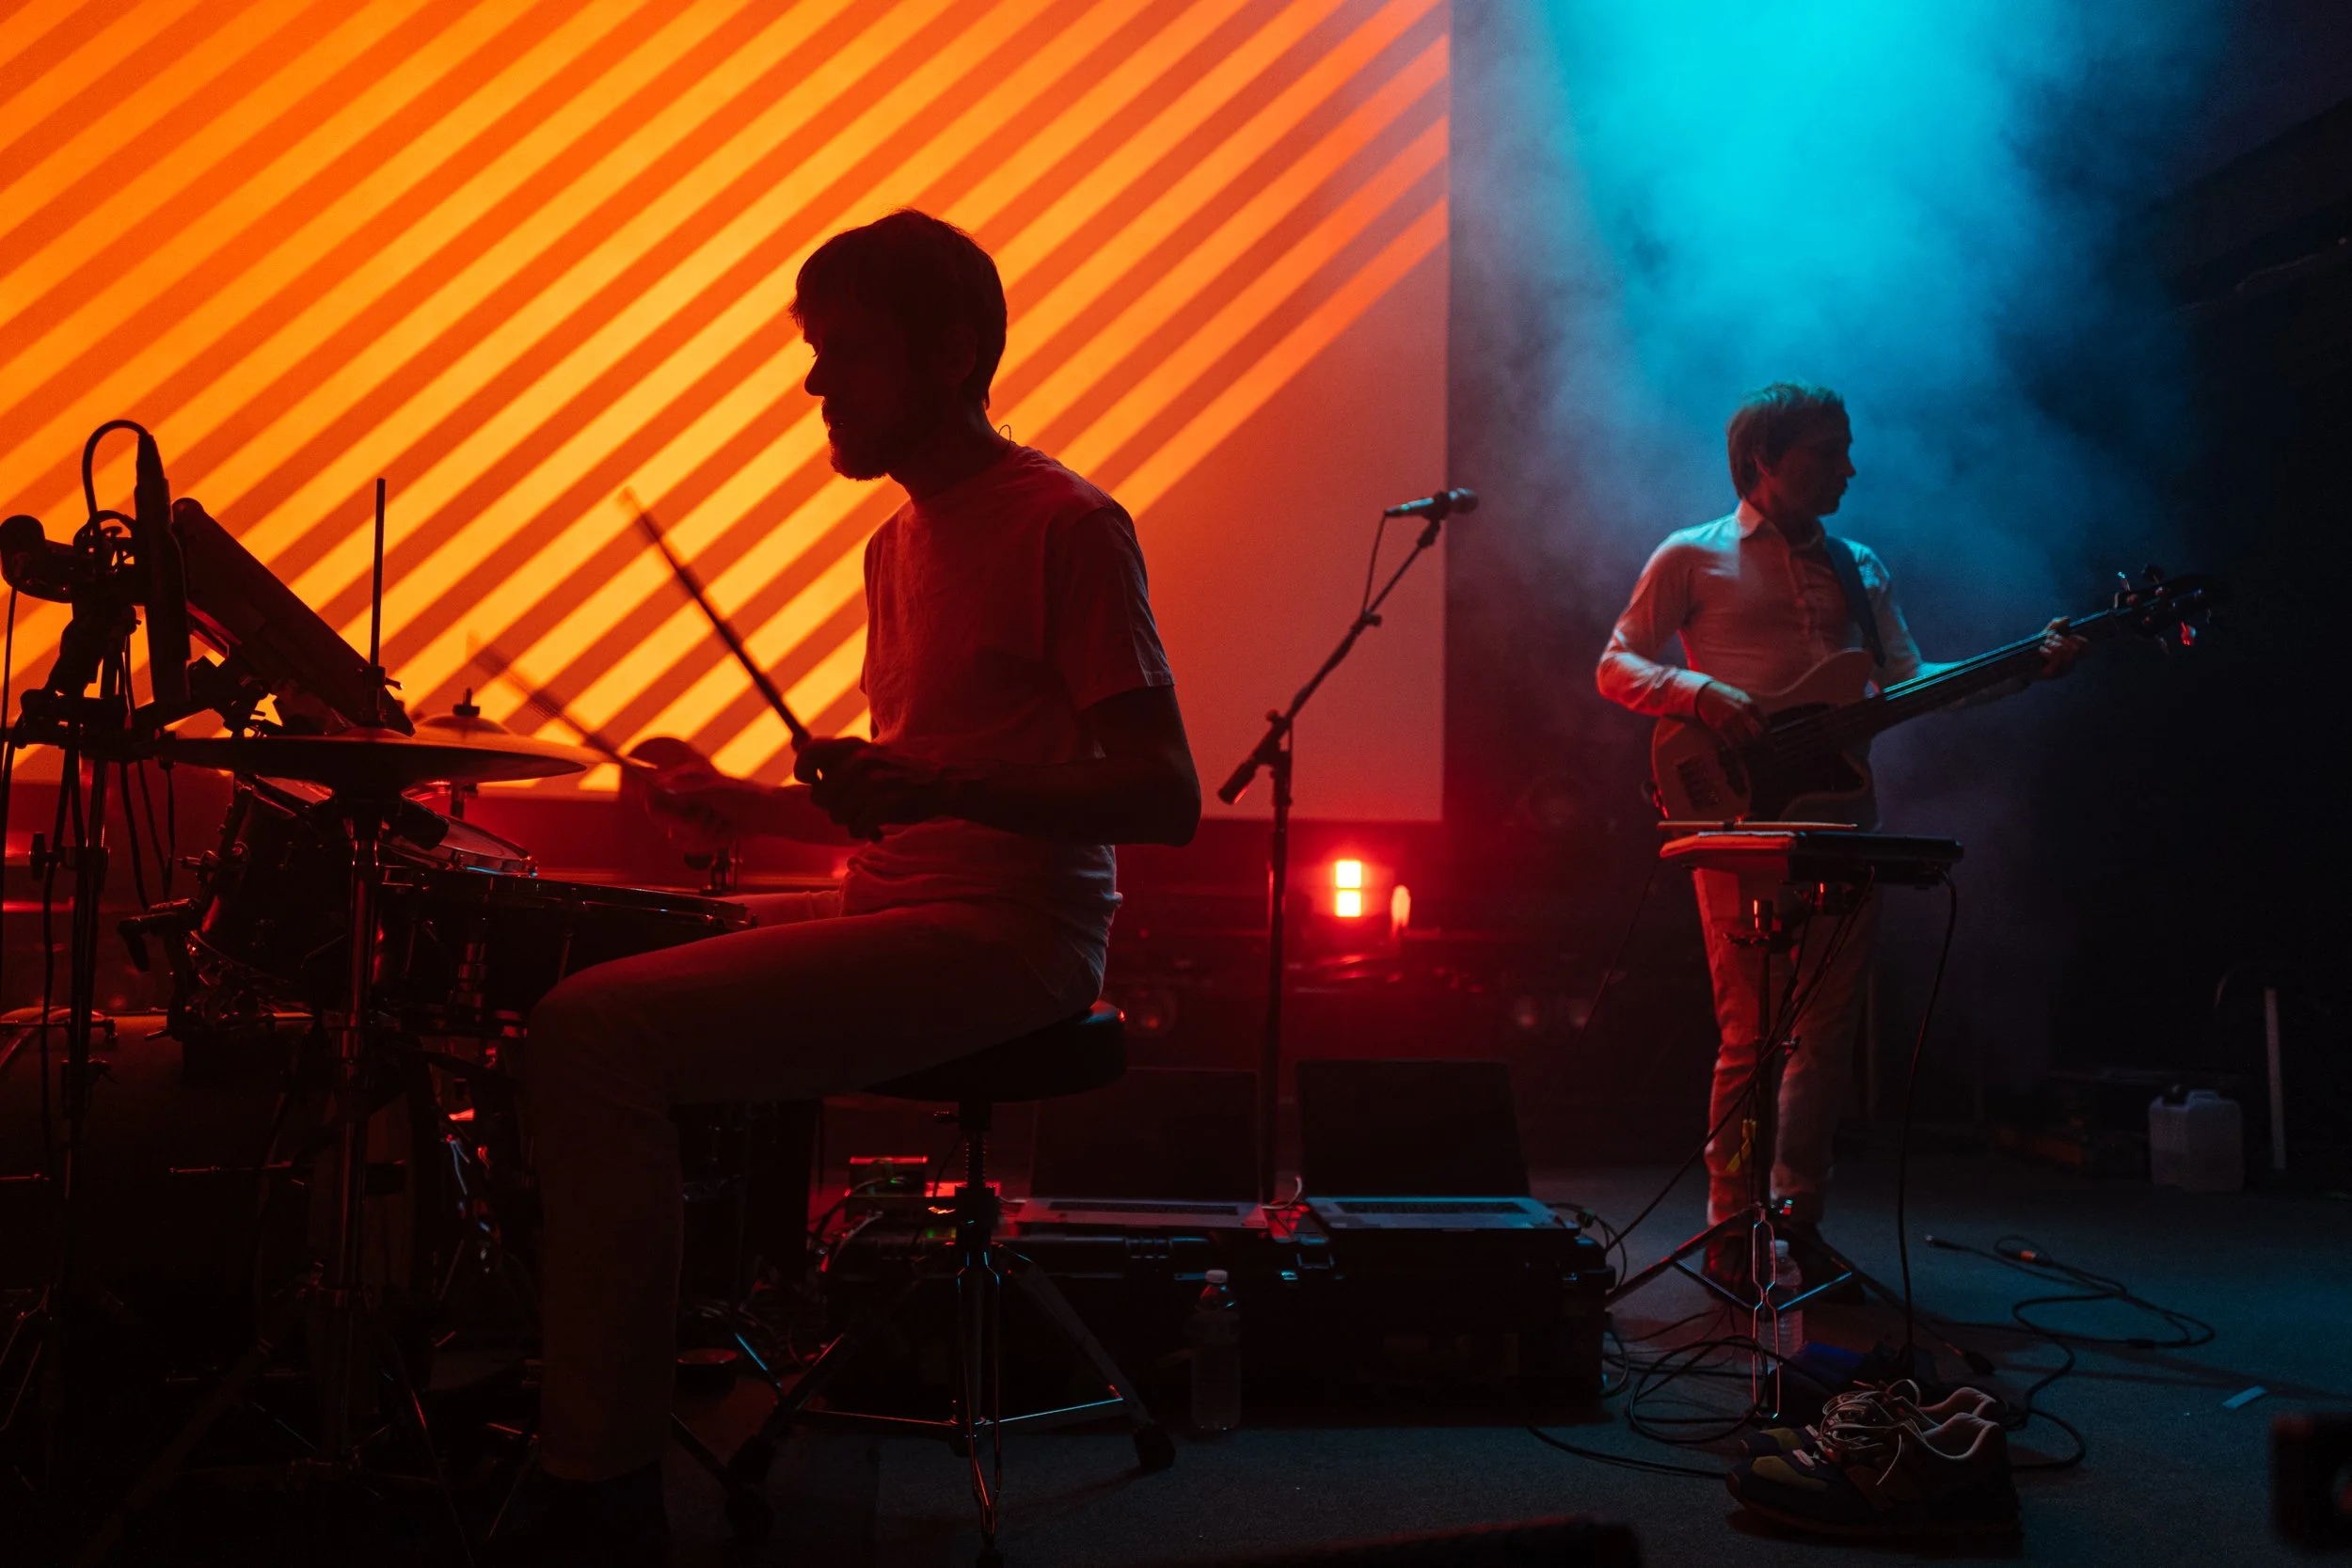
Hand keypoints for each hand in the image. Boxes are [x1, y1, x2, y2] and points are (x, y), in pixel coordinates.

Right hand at [623, 738, 767, 852]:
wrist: (768, 813)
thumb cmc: (745, 795)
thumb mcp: (714, 792)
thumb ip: (684, 792)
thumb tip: (657, 789)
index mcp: (681, 783)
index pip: (652, 800)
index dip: (660, 811)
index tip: (679, 815)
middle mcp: (682, 801)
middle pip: (664, 824)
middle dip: (692, 823)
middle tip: (711, 813)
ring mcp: (690, 819)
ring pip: (680, 839)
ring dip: (707, 832)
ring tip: (722, 820)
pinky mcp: (700, 835)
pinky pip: (695, 847)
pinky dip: (714, 840)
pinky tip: (727, 829)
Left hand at [794, 738, 957, 839]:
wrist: (941, 785)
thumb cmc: (896, 773)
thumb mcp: (864, 755)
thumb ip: (830, 753)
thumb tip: (794, 740)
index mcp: (853, 746)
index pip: (809, 753)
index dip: (803, 771)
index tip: (813, 781)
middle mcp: (861, 760)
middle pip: (819, 796)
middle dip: (831, 808)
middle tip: (851, 805)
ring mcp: (875, 781)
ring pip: (837, 815)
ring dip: (848, 821)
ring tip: (865, 814)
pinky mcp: (887, 801)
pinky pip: (856, 826)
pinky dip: (862, 831)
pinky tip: (873, 827)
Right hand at [1693, 680, 1765, 745]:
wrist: (1705, 694)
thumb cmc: (1725, 696)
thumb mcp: (1742, 697)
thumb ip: (1752, 710)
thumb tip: (1762, 724)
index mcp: (1749, 704)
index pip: (1765, 723)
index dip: (1767, 732)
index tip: (1766, 738)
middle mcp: (1741, 712)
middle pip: (1757, 733)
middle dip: (1759, 739)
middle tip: (1758, 742)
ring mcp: (1730, 720)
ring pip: (1744, 740)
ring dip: (1745, 743)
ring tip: (1744, 742)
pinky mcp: (1719, 727)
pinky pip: (1731, 742)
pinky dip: (1734, 745)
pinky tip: (1734, 742)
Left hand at [2036, 617, 2090, 679]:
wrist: (2020, 666)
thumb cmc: (2035, 651)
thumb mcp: (2045, 635)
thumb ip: (2056, 626)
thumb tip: (2067, 619)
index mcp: (2071, 654)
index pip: (2086, 647)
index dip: (2080, 640)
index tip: (2070, 636)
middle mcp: (2070, 663)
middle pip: (2074, 648)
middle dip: (2060, 639)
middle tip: (2049, 639)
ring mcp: (2063, 670)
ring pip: (2064, 652)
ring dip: (2052, 644)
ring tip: (2044, 645)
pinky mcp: (2053, 674)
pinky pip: (2056, 659)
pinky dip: (2047, 651)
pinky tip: (2041, 651)